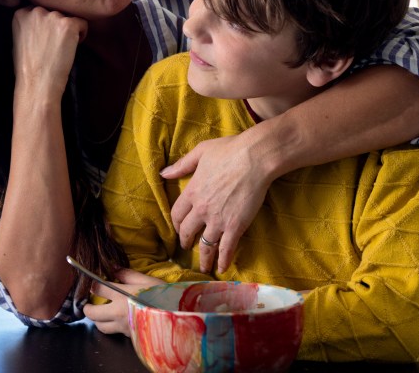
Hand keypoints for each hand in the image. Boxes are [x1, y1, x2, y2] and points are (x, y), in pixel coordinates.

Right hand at [11, 6, 86, 98]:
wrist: (37, 83)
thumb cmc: (27, 67)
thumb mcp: (19, 40)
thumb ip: (28, 25)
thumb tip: (41, 22)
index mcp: (21, 13)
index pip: (40, 9)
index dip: (46, 24)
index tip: (46, 37)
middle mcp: (36, 11)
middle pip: (55, 11)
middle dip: (57, 25)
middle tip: (54, 44)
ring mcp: (53, 16)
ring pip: (69, 17)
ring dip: (69, 30)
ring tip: (61, 48)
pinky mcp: (68, 24)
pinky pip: (83, 23)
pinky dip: (81, 35)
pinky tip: (72, 48)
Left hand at [83, 269, 162, 335]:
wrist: (179, 320)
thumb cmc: (165, 297)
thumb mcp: (148, 281)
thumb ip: (128, 274)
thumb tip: (113, 267)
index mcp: (122, 295)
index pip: (98, 288)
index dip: (93, 285)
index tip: (93, 284)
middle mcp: (119, 312)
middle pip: (92, 313)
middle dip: (87, 308)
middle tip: (87, 304)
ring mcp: (123, 326)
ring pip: (101, 327)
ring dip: (98, 320)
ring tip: (101, 314)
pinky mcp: (130, 336)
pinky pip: (115, 333)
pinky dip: (112, 327)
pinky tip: (117, 321)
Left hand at [162, 134, 273, 273]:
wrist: (255, 158)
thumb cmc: (229, 150)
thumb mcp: (200, 152)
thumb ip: (181, 165)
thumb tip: (163, 172)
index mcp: (192, 191)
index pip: (176, 214)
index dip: (176, 223)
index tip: (178, 228)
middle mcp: (201, 209)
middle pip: (187, 231)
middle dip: (186, 241)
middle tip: (187, 247)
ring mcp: (218, 220)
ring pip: (205, 245)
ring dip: (203, 258)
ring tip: (204, 267)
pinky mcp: (236, 226)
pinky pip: (226, 248)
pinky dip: (224, 260)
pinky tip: (223, 268)